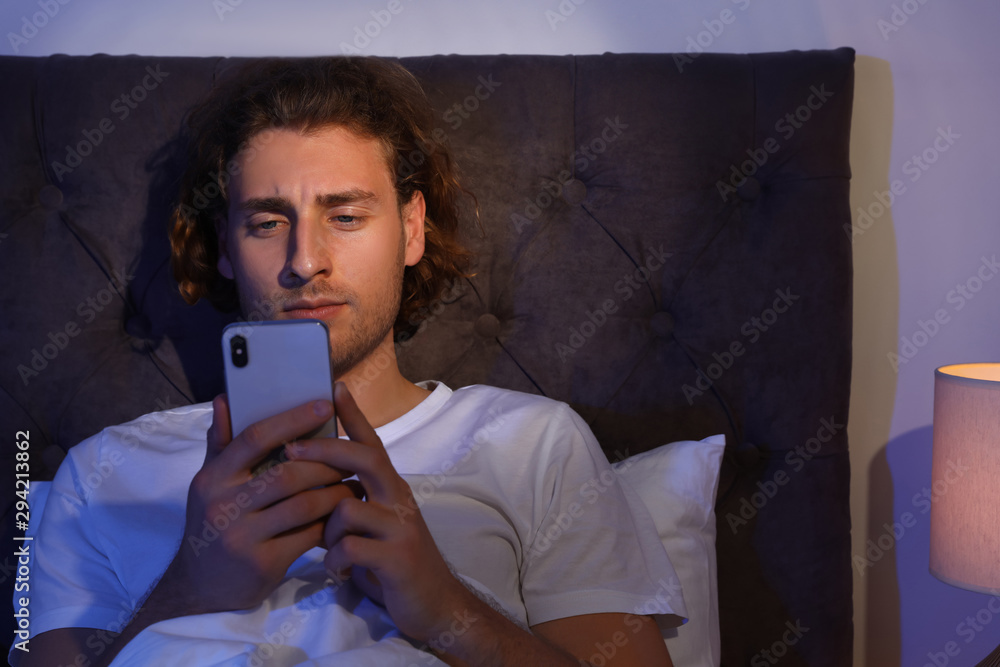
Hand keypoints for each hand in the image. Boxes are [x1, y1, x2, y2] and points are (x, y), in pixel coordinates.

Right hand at [164, 395, 358, 614]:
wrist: (198, 588)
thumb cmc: (212, 525)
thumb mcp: (209, 484)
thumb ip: (221, 443)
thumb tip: (226, 399)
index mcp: (213, 478)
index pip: (255, 439)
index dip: (293, 420)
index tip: (325, 406)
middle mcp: (224, 505)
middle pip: (287, 474)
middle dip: (325, 464)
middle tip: (350, 458)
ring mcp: (243, 536)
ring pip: (303, 505)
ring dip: (335, 493)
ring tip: (353, 484)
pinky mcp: (263, 563)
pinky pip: (307, 535)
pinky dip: (329, 523)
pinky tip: (341, 515)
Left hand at [285, 382, 470, 642]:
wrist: (435, 606)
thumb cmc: (393, 562)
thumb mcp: (374, 526)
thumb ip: (351, 503)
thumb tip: (311, 485)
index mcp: (390, 489)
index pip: (371, 443)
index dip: (354, 415)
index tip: (334, 387)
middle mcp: (399, 499)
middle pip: (364, 458)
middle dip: (323, 451)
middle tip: (289, 451)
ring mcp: (401, 527)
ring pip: (347, 508)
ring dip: (327, 531)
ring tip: (330, 552)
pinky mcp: (399, 558)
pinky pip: (351, 548)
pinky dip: (336, 562)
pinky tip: (339, 572)